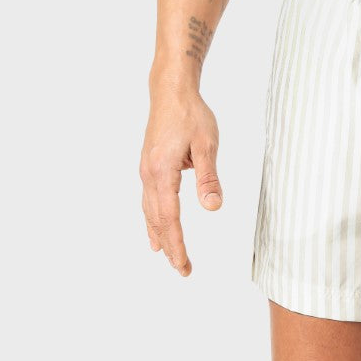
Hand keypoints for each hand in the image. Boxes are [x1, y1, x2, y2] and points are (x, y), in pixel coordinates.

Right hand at [139, 91, 223, 276]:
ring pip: (150, 211)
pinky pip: (148, 200)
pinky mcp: (149, 166)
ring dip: (159, 235)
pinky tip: (155, 226)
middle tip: (182, 269)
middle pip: (157, 219)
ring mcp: (146, 170)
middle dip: (169, 246)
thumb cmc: (191, 114)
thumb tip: (213, 208)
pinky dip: (153, 218)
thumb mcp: (207, 144)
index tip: (184, 265)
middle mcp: (149, 175)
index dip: (177, 244)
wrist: (171, 91)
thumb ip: (209, 177)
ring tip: (166, 256)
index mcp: (162, 172)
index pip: (170, 218)